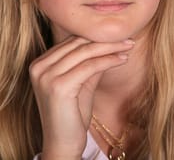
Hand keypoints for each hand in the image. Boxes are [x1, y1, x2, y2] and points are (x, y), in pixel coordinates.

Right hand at [29, 36, 133, 158]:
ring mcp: (46, 76)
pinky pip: (90, 66)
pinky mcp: (58, 86)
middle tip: (128, 38)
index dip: (97, 37)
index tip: (119, 35)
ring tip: (129, 46)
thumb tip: (111, 42)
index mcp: (40, 63)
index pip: (72, 41)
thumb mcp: (82, 80)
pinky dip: (109, 60)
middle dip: (106, 40)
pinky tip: (123, 59)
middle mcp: (39, 67)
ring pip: (86, 52)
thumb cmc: (73, 112)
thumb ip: (91, 61)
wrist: (63, 142)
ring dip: (111, 48)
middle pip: (79, 44)